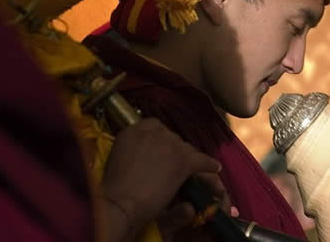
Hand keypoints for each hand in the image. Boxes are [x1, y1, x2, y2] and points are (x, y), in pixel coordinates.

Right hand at [100, 118, 225, 240]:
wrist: (121, 203)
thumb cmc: (114, 188)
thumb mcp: (117, 157)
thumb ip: (133, 148)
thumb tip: (145, 151)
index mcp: (133, 130)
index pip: (154, 125)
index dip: (159, 138)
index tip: (161, 148)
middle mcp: (154, 132)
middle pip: (172, 137)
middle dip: (173, 149)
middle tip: (172, 164)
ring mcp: (170, 144)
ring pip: (186, 148)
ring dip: (186, 158)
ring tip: (189, 170)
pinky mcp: (183, 160)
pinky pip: (201, 159)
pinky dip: (208, 164)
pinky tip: (214, 168)